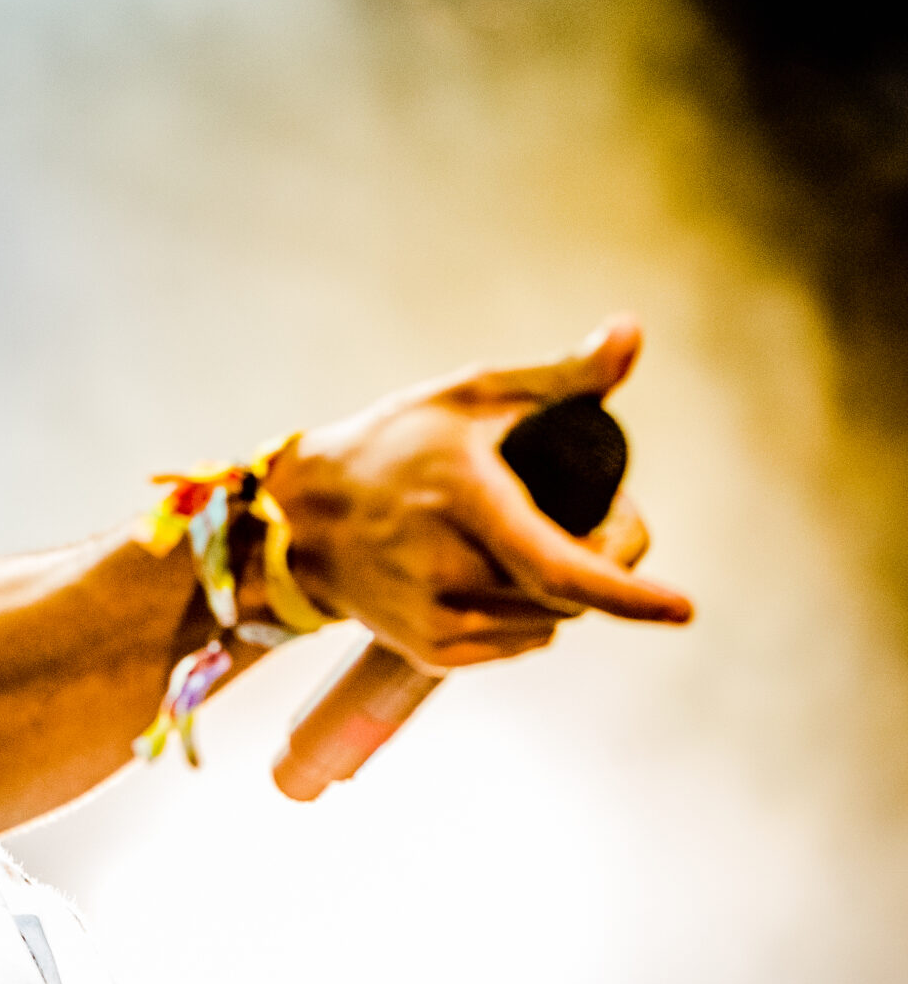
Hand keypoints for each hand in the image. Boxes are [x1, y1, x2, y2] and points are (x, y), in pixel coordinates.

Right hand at [266, 316, 693, 670]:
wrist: (300, 517)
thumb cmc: (395, 444)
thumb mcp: (472, 397)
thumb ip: (561, 378)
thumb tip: (631, 332)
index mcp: (463, 505)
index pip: (559, 570)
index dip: (628, 595)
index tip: (683, 609)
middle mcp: (446, 574)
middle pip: (569, 595)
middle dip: (610, 560)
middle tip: (603, 514)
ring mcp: (434, 620)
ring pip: (549, 623)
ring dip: (570, 588)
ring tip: (544, 536)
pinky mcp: (430, 651)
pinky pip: (519, 643)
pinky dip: (535, 615)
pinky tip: (509, 576)